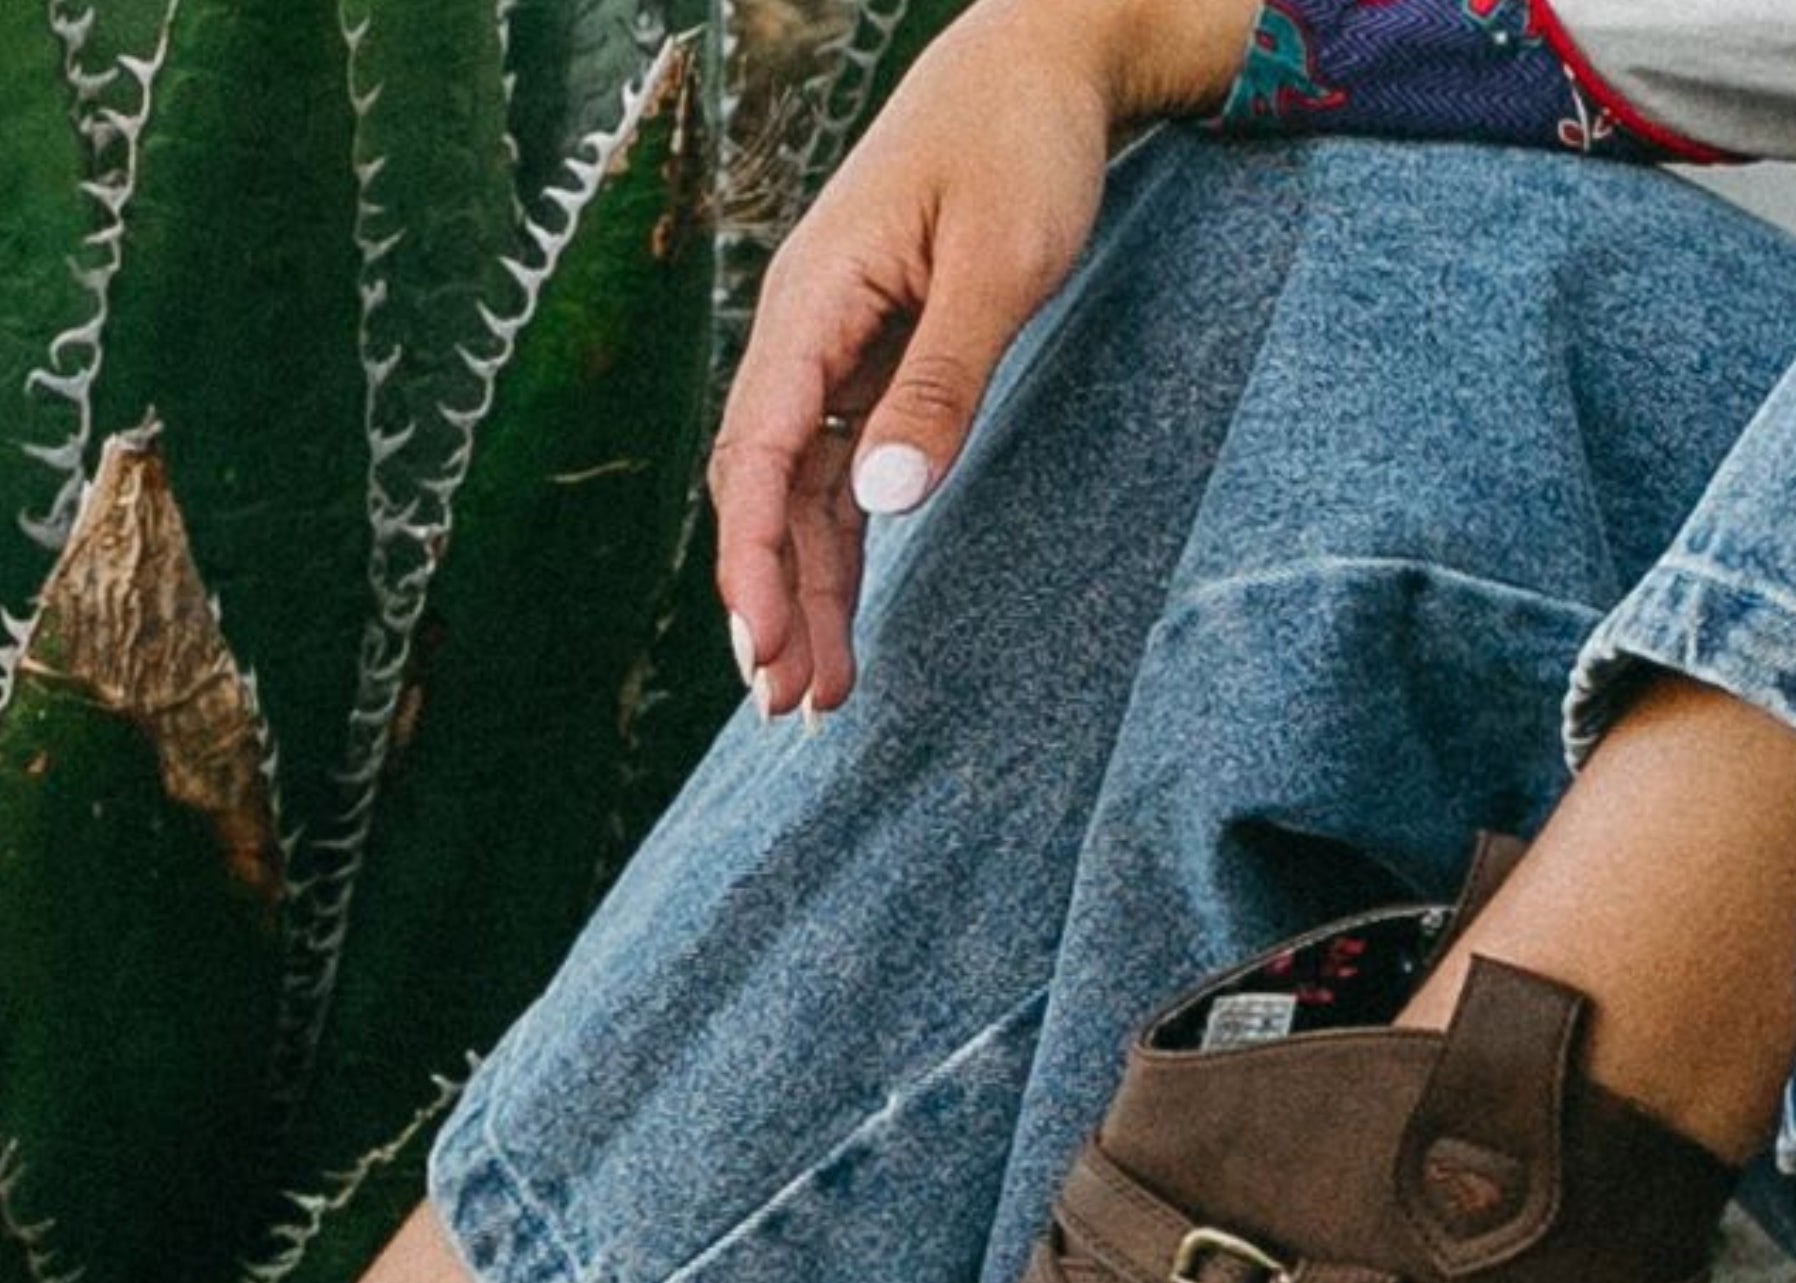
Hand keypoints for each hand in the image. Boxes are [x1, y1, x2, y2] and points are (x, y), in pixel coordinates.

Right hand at [712, 0, 1257, 720]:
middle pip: (762, 491)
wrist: (1045, 58)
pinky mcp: (867, 368)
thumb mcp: (1000, 260)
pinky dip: (836, 551)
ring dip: (802, 593)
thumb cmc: (1025, 142)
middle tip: (785, 706)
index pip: (754, 451)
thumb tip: (884, 500)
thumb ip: (942, 382)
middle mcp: (801, 334)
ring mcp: (829, 355)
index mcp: (811, 300)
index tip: (763, 643)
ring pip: (796, 497)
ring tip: (818, 695)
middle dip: (769, 600)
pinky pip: (835, 477)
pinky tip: (838, 621)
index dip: (750, 556)